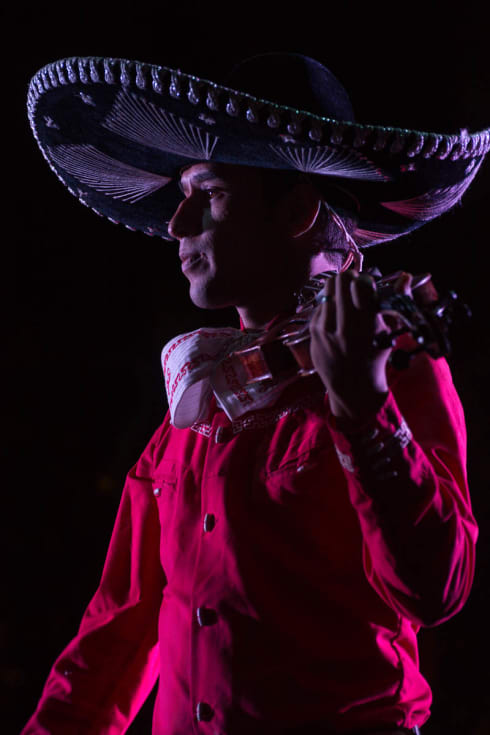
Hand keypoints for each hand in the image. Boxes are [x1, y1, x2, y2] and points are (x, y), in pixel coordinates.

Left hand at [309, 270, 411, 423]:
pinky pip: (318, 306)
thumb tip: (405, 276)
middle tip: (353, 285)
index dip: (364, 280)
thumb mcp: (388, 333)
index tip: (366, 285)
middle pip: (340, 282)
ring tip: (344, 298)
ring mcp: (325, 331)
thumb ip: (397, 303)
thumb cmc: (374, 358)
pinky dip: (327, 304)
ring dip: (336, 289)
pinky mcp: (312, 334)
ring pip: (326, 291)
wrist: (352, 389)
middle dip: (349, 279)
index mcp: (367, 328)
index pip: (360, 286)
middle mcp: (344, 329)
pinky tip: (335, 314)